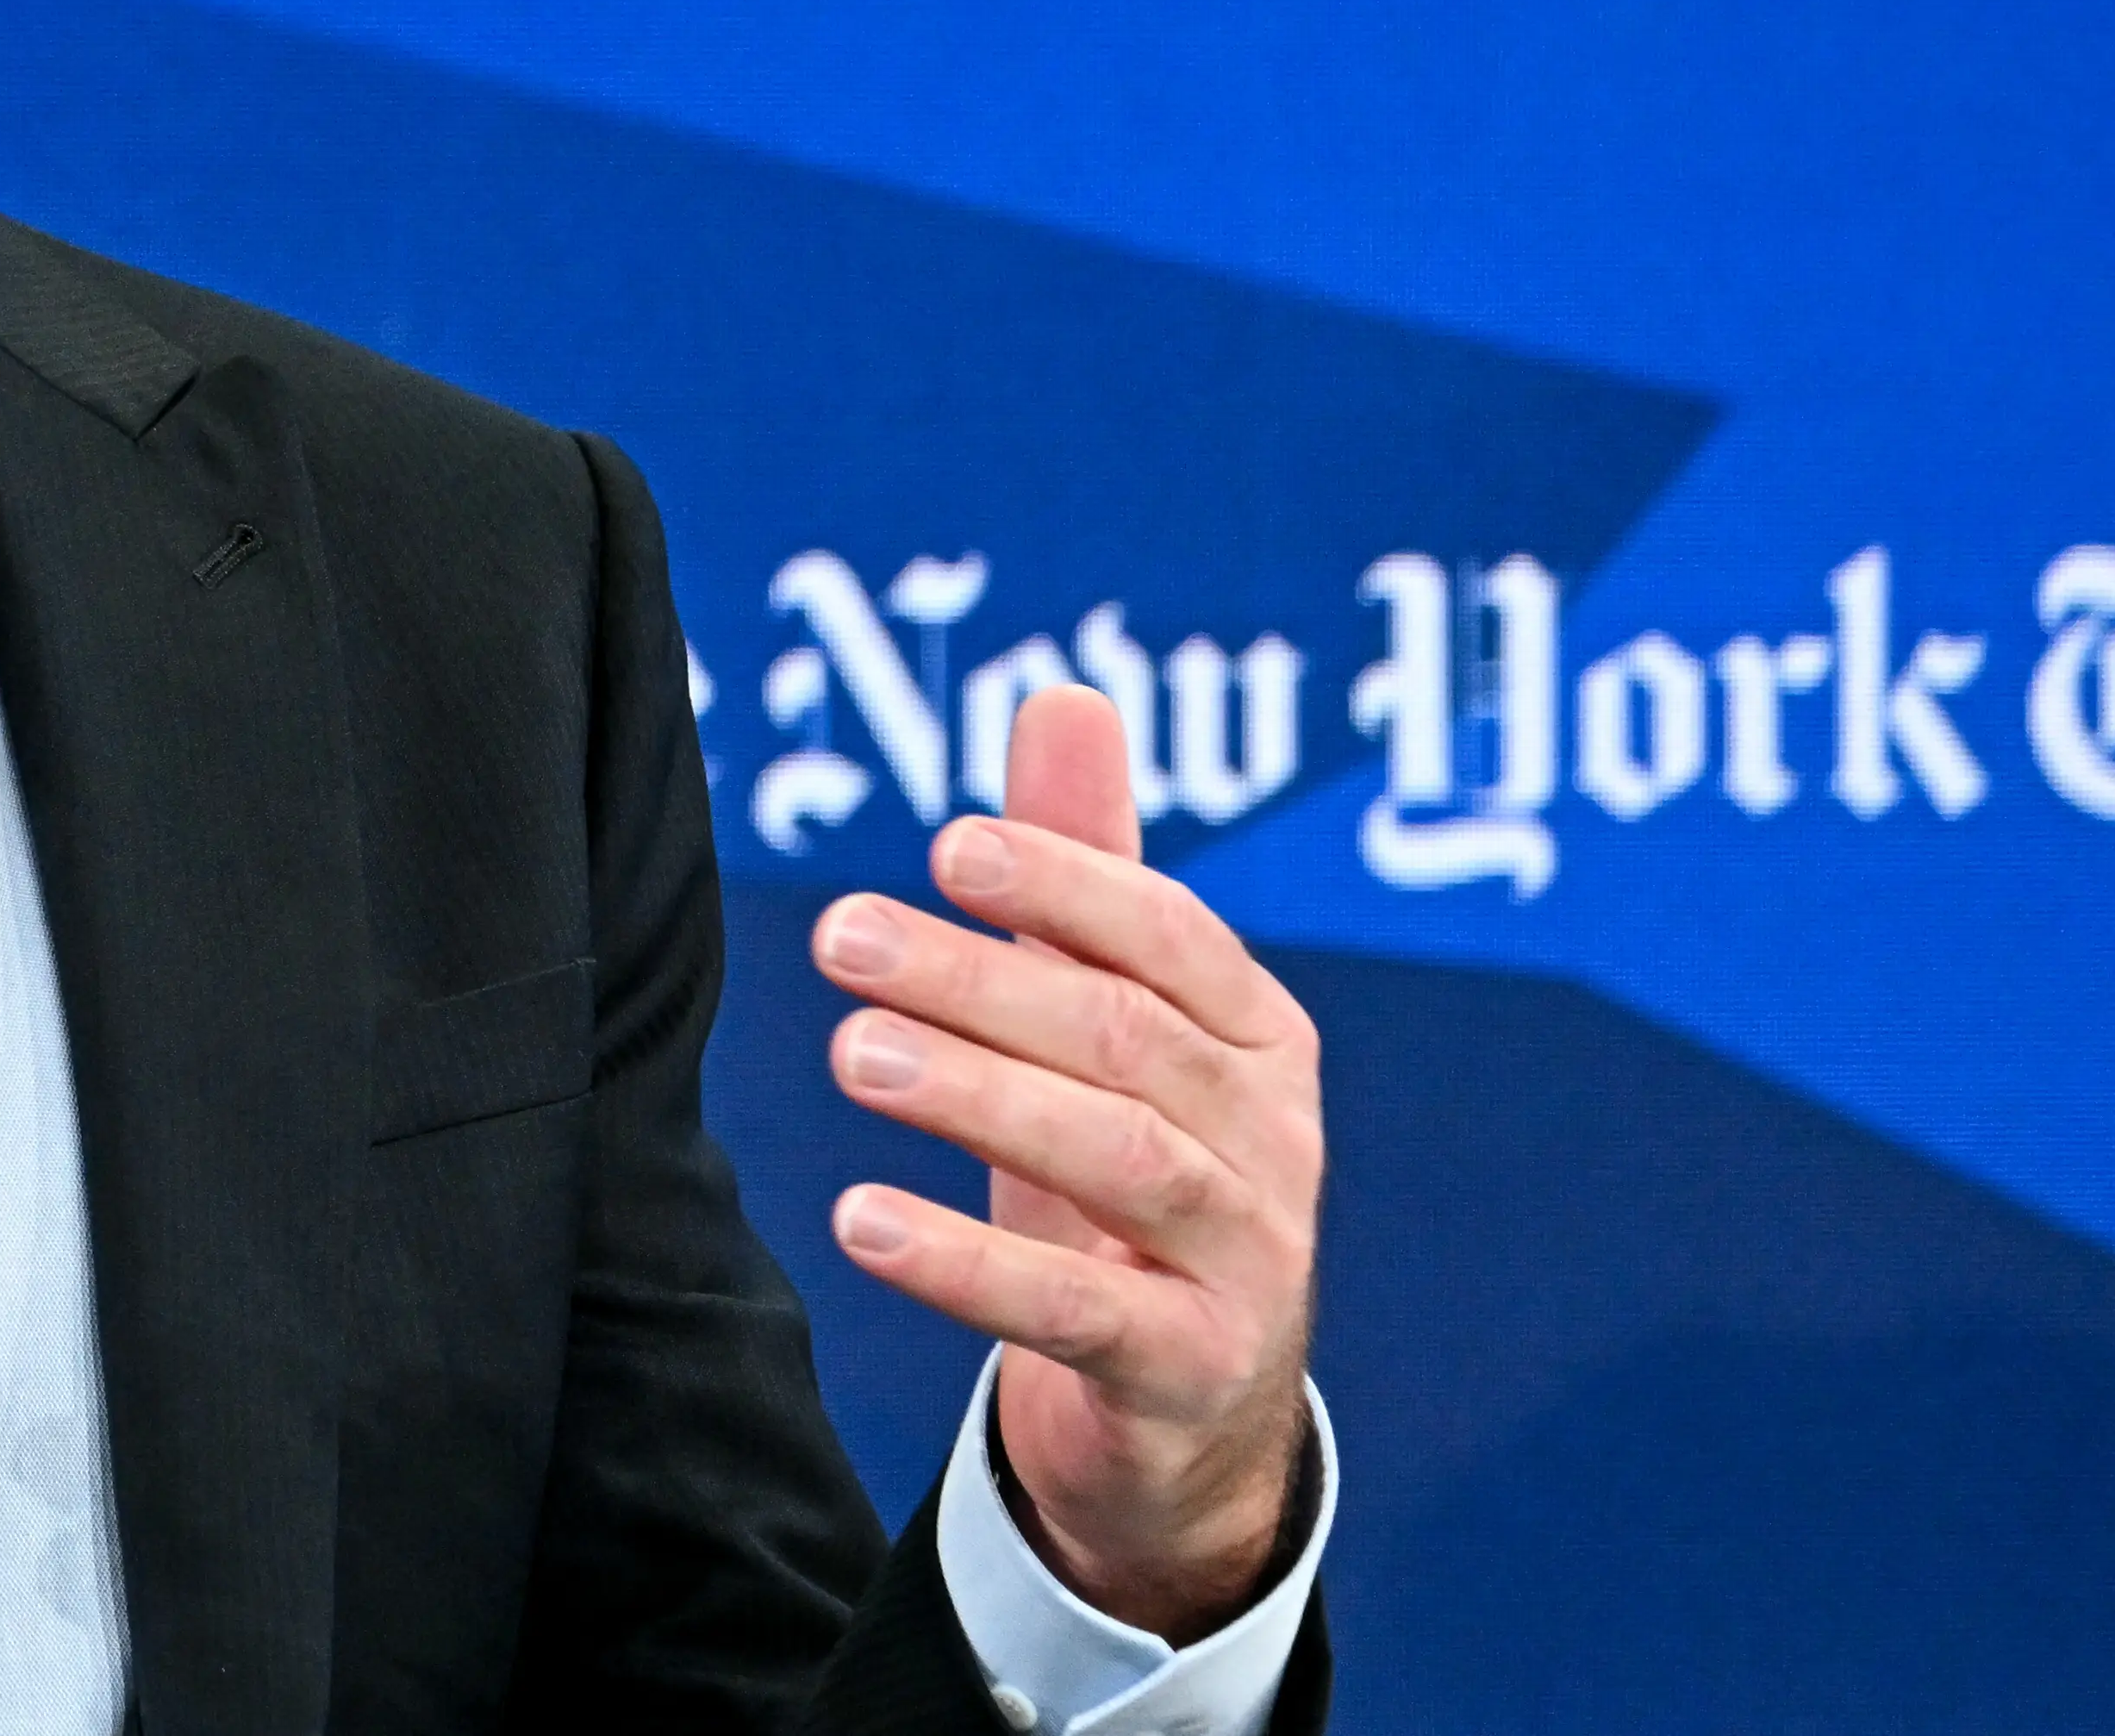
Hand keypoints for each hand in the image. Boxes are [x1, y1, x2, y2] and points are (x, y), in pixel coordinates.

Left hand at [810, 686, 1321, 1640]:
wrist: (1192, 1422)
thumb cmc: (1134, 1192)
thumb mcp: (1114, 1034)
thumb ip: (1089, 877)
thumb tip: (1061, 693)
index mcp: (1257, 1041)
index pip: (1173, 939)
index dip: (1068, 885)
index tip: (947, 847)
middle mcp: (1273, 1143)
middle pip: (1125, 1040)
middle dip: (981, 981)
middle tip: (841, 938)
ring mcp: (1247, 1263)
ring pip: (1116, 1160)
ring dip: (977, 1097)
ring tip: (851, 1053)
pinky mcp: (1190, 1372)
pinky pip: (1078, 1309)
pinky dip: (966, 1266)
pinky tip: (861, 1221)